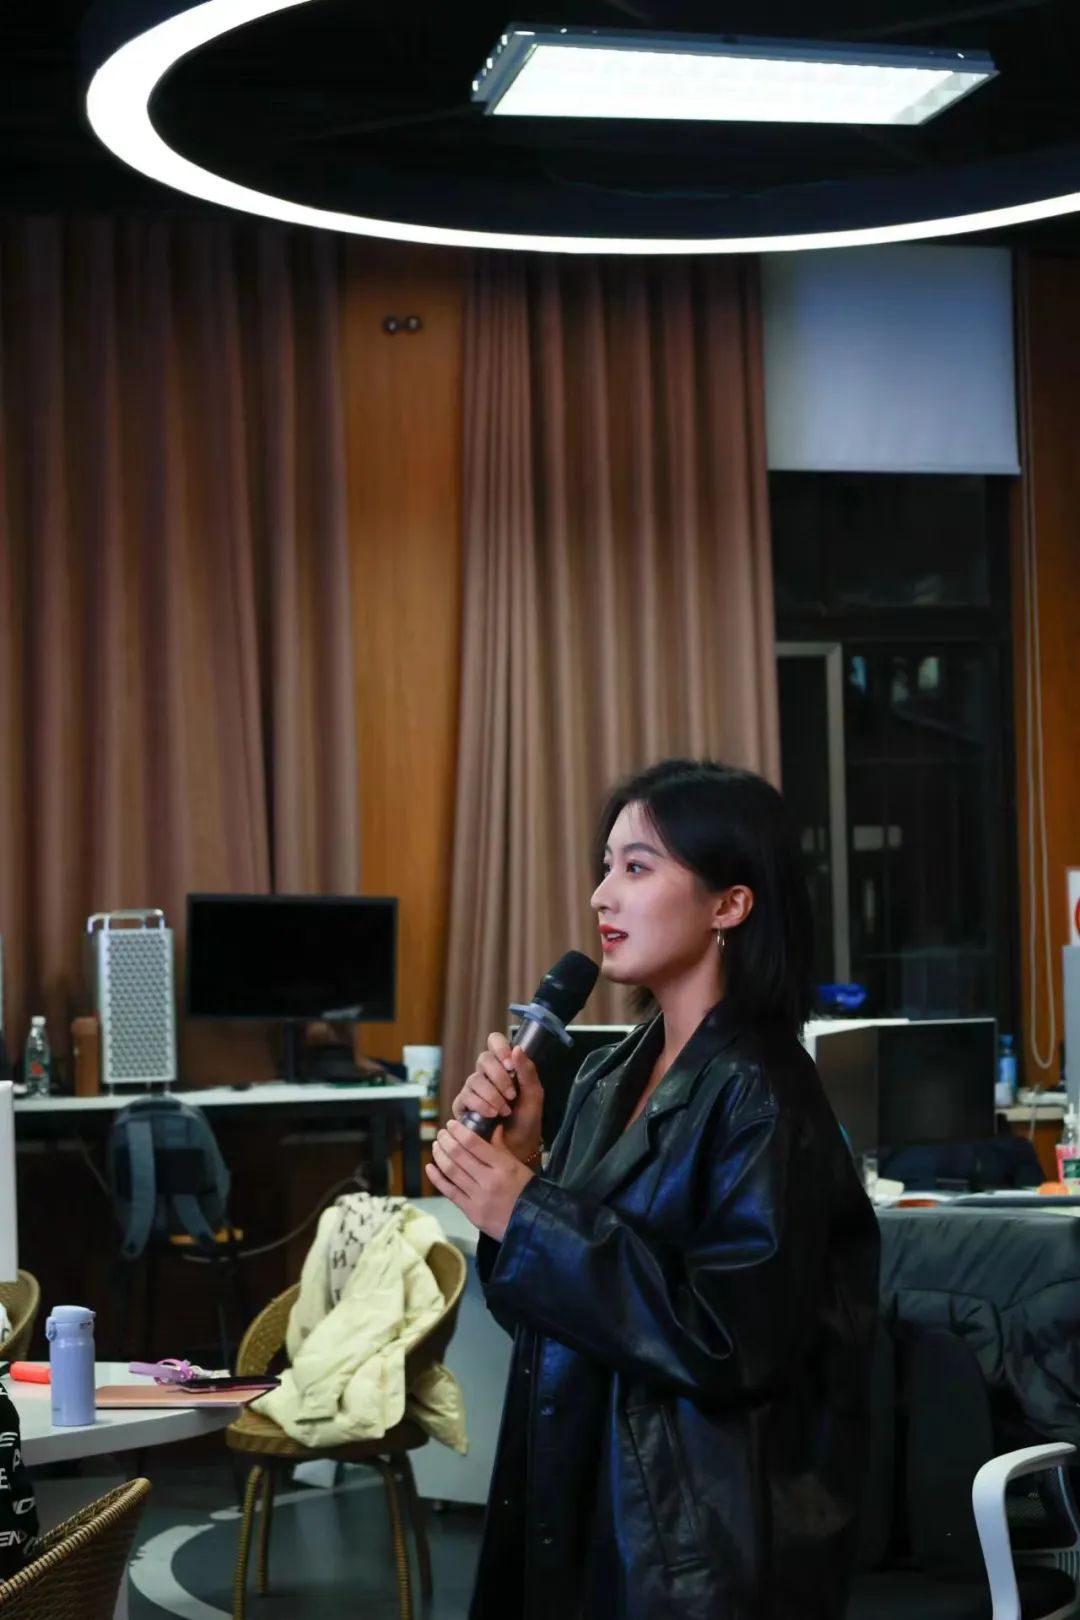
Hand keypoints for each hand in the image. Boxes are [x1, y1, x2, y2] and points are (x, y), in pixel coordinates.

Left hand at [426, 1120, 534, 1240]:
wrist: (532, 1223)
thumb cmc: (527, 1191)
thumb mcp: (517, 1166)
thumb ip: (501, 1148)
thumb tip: (493, 1127)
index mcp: (502, 1166)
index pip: (473, 1143)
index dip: (459, 1131)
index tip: (451, 1124)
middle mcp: (487, 1180)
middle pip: (458, 1155)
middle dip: (446, 1140)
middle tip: (441, 1133)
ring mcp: (477, 1197)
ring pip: (451, 1171)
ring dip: (440, 1155)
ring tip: (436, 1145)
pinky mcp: (470, 1212)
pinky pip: (449, 1191)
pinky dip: (436, 1178)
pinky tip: (430, 1167)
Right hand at [449, 1033, 542, 1163]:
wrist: (518, 1148)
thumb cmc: (527, 1121)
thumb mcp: (534, 1095)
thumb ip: (527, 1071)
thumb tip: (517, 1048)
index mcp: (504, 1067)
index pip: (495, 1042)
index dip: (500, 1048)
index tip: (510, 1063)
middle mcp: (486, 1075)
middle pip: (483, 1059)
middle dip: (499, 1077)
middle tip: (512, 1094)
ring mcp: (473, 1090)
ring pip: (475, 1079)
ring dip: (492, 1095)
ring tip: (504, 1110)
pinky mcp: (462, 1106)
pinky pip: (465, 1097)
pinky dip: (480, 1104)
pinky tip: (491, 1115)